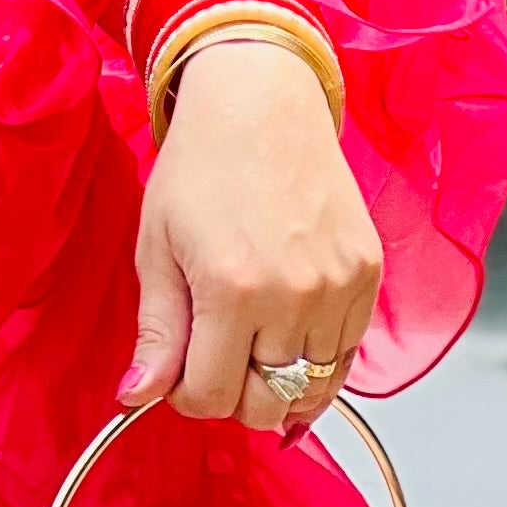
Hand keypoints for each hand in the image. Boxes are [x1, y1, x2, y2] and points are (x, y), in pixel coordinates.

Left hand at [121, 36, 382, 432]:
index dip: (187, 396)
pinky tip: (288, 323)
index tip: (180, 371)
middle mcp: (293, 294)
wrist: (262, 103)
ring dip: (277, 377)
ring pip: (311, 387)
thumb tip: (138, 399)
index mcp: (230, 288)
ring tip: (251, 332)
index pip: (213, 396)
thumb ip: (156, 331)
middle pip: (266, 403)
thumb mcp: (156, 245)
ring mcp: (339, 286)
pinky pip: (346, 354)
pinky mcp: (368, 274)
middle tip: (215, 354)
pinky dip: (316, 356)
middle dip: (233, 395)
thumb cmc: (201, 166)